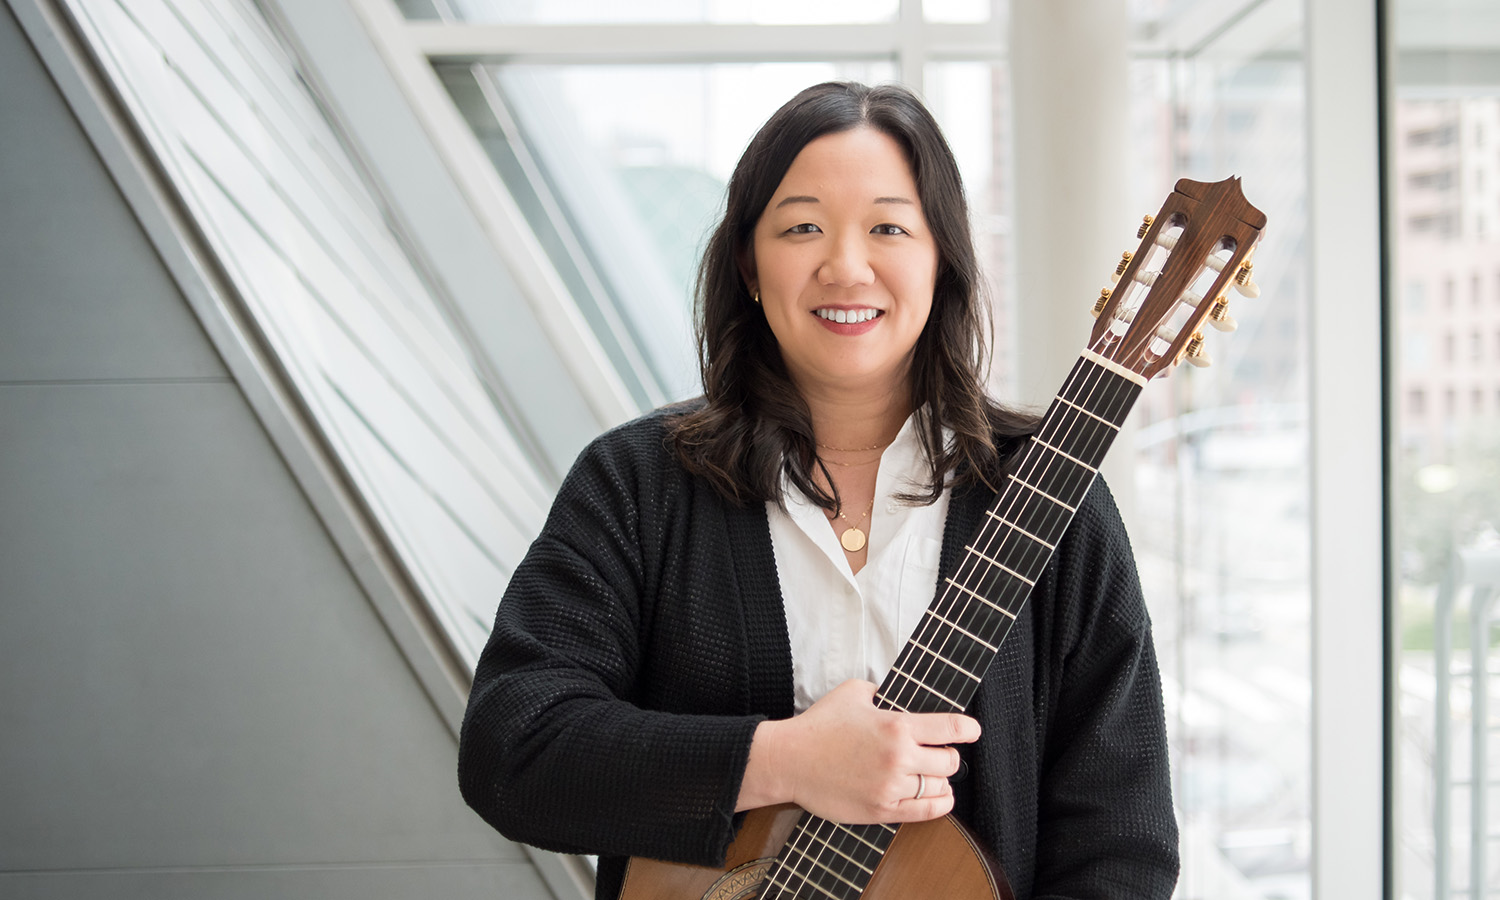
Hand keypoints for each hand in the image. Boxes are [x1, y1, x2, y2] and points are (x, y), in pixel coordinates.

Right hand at [737, 679, 979, 823]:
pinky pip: (925, 812)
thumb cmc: (819, 725)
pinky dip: (939, 804)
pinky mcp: (881, 810)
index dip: (969, 729)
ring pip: (940, 788)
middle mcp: (898, 758)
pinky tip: (937, 797)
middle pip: (950, 762)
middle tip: (937, 752)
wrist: (789, 760)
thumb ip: (884, 692)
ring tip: (930, 774)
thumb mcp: (853, 692)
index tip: (972, 731)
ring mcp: (891, 787)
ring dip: (939, 780)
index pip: (951, 728)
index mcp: (896, 726)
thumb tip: (902, 696)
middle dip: (948, 756)